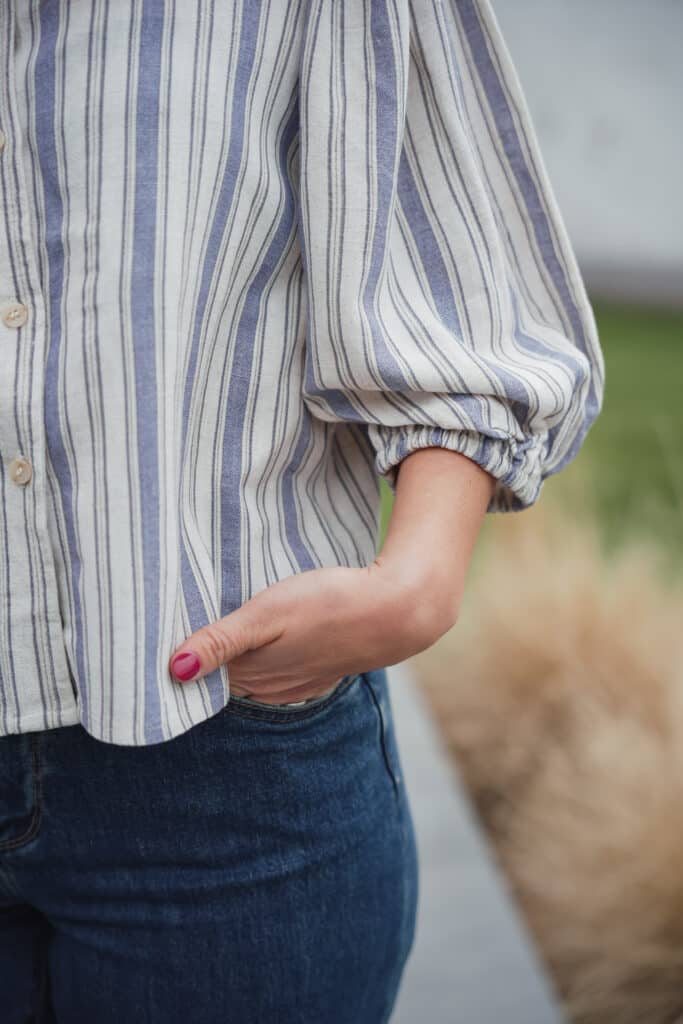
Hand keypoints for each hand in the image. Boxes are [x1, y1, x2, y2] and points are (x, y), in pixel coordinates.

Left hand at [168, 445, 493, 704]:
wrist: (397, 610)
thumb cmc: (329, 605)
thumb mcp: (267, 615)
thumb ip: (220, 642)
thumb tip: (172, 672)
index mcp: (253, 675)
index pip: (201, 677)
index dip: (181, 659)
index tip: (158, 640)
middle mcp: (272, 686)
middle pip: (224, 677)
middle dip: (202, 659)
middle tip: (177, 629)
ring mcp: (299, 680)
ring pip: (251, 672)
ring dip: (233, 657)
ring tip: (212, 631)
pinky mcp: (320, 666)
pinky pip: (279, 667)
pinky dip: (264, 655)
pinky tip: (265, 636)